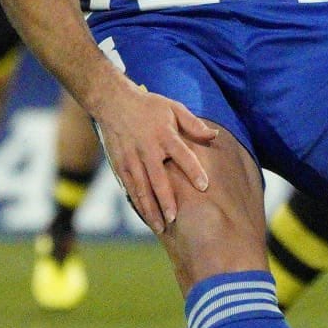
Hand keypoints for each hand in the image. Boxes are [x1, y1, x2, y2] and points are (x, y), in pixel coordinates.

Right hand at [93, 85, 217, 233]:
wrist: (112, 101)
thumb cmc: (148, 106)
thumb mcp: (173, 107)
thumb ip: (194, 123)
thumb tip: (215, 136)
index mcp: (164, 134)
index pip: (182, 154)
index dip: (193, 170)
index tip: (204, 186)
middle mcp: (147, 148)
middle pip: (157, 178)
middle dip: (165, 199)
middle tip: (174, 219)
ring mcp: (131, 157)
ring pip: (141, 187)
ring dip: (150, 208)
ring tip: (160, 227)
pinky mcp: (119, 163)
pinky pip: (129, 186)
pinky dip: (137, 202)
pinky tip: (145, 216)